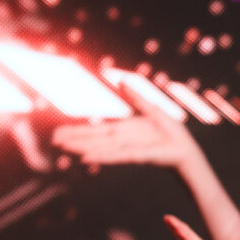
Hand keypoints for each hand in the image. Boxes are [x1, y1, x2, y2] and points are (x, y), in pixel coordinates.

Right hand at [53, 83, 200, 169]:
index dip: (77, 132)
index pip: (95, 131)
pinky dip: (101, 157)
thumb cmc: (171, 132)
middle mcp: (121, 141)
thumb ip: (136, 97)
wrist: (186, 148)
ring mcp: (127, 149)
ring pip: (100, 148)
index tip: (59, 133)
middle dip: (74, 140)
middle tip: (53, 141)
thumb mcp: (152, 110)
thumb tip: (121, 80)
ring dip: (82, 148)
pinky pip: (116, 156)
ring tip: (64, 148)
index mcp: (123, 130)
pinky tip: (86, 158)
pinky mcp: (136, 156)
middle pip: (93, 140)